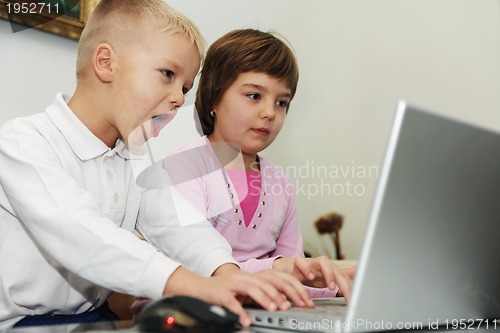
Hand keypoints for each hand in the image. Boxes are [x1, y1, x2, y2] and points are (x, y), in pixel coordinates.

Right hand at [164, 266, 312, 326]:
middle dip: (281, 294)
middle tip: (292, 305)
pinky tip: (246, 320)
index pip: (276, 279)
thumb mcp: (243, 289)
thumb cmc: (222, 290)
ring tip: (275, 308)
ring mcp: (232, 285)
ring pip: (252, 289)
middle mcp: (244, 278)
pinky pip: (232, 303)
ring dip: (265, 299)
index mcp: (251, 277)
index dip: (291, 288)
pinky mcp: (220, 294)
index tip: (303, 300)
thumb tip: (281, 302)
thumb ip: (259, 293)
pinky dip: (240, 312)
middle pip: (266, 283)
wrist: (198, 287)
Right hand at [273, 256, 352, 301]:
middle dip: (343, 281)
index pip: (343, 277)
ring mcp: (311, 262)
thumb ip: (342, 277)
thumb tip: (357, 274)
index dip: (349, 288)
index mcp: (330, 269)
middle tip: (347, 294)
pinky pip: (301, 262)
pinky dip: (306, 269)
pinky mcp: (298, 263)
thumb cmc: (310, 273)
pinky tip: (310, 277)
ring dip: (329, 273)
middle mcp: (322, 265)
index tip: (352, 301)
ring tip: (331, 286)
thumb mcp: (327, 277)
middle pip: (336, 268)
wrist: (290, 268)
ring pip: (323, 261)